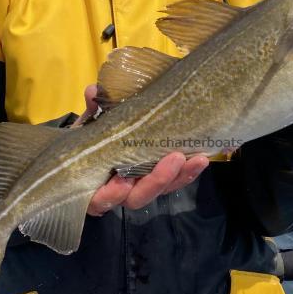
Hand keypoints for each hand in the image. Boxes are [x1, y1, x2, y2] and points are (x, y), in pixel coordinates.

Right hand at [73, 85, 208, 215]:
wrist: (103, 140)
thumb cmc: (90, 138)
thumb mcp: (90, 124)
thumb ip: (92, 111)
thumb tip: (93, 92)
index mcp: (94, 184)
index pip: (99, 200)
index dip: (111, 195)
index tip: (123, 182)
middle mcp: (119, 192)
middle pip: (138, 198)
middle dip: (158, 181)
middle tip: (175, 159)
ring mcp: (142, 187)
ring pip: (161, 190)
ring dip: (180, 176)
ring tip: (199, 159)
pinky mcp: (161, 180)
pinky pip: (175, 181)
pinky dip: (188, 172)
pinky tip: (202, 158)